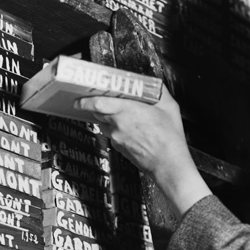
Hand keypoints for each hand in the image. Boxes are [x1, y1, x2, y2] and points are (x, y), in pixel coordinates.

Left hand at [76, 87, 211, 217]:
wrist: (168, 164)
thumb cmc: (169, 138)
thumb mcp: (170, 107)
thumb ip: (160, 93)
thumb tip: (156, 85)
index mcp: (127, 111)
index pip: (97, 104)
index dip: (86, 101)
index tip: (80, 99)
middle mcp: (118, 125)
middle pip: (98, 114)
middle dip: (96, 108)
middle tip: (99, 102)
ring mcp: (117, 139)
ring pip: (104, 126)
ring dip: (107, 120)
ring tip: (119, 116)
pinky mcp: (120, 149)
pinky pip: (112, 136)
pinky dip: (117, 131)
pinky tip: (130, 130)